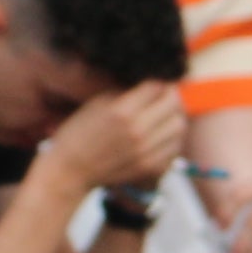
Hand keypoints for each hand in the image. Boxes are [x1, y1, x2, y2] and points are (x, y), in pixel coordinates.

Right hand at [32, 79, 189, 202]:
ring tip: (163, 116)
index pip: (156, 87)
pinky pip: (175, 148)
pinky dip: (172, 140)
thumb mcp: (98, 103)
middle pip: (174, 104)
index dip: (157, 82)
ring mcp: (146, 152)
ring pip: (179, 126)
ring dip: (174, 116)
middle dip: (170, 96)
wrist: (71, 170)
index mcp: (122, 111)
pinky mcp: (149, 168)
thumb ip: (127, 93)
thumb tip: (151, 86)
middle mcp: (138, 131)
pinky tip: (160, 137)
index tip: (154, 84)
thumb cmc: (80, 133)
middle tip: (163, 97)